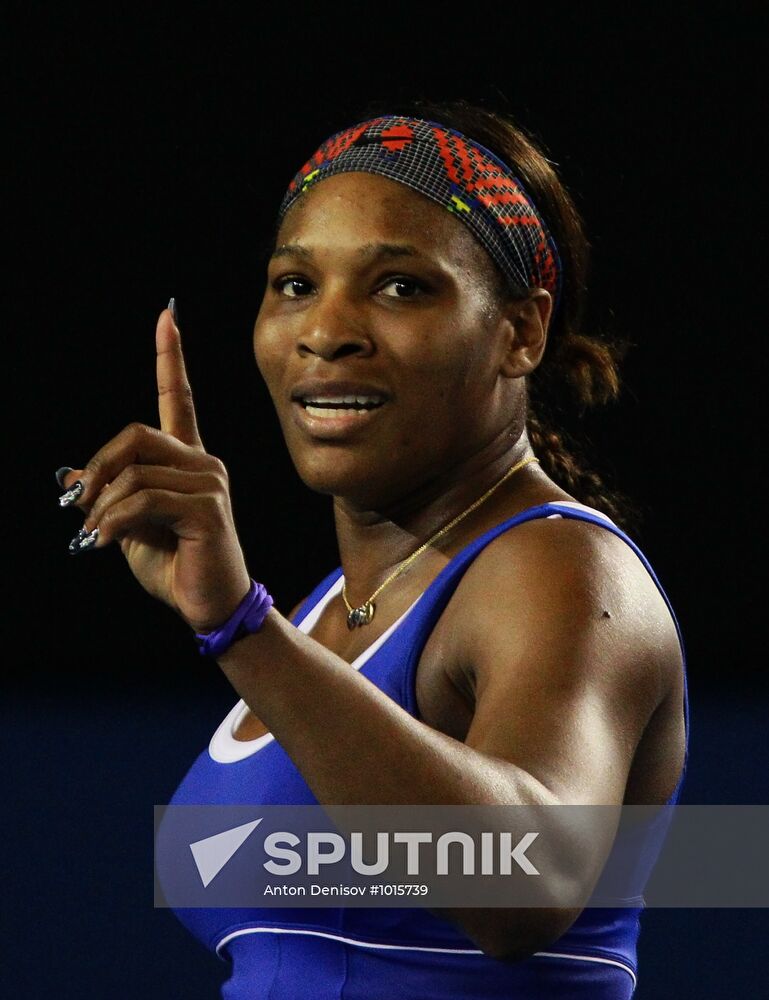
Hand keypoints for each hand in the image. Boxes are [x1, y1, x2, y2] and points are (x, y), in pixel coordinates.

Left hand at [61, 307, 250, 631]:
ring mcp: (209, 481)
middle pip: (136, 434)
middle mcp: (202, 461)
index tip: (167, 316)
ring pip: (134, 470)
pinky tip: (104, 542)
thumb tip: (69, 478)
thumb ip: (106, 498)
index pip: (178, 398)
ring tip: (95, 535)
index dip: (171, 356)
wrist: (209, 605)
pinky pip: (143, 498)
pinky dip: (112, 521)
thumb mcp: (127, 527)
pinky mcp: (208, 506)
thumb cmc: (174, 567)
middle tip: (77, 505)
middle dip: (98, 467)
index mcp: (186, 461)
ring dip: (101, 506)